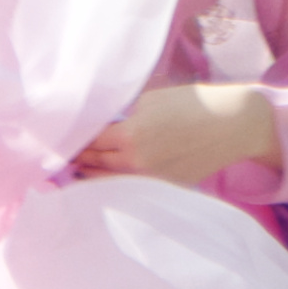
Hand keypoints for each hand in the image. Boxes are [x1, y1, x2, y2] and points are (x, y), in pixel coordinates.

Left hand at [70, 81, 280, 189]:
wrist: (231, 125)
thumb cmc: (192, 104)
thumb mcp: (150, 99)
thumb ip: (121, 115)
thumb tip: (98, 123)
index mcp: (130, 136)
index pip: (88, 142)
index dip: (71, 139)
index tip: (56, 137)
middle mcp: (136, 163)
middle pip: (94, 164)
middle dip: (77, 158)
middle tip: (59, 154)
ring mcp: (150, 180)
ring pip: (108, 182)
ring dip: (90, 175)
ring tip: (75, 168)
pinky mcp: (163, 188)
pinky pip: (128, 189)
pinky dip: (112, 184)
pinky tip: (103, 178)